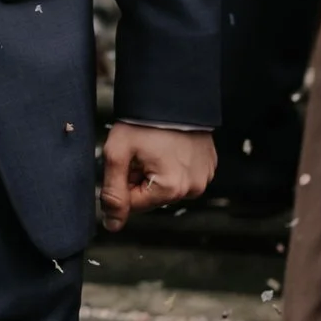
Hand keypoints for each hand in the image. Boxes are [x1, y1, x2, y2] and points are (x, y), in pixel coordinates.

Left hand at [99, 124, 215, 230]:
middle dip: (140, 178)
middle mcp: (193, 188)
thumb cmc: (143, 122)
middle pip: (151, 198)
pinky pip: (182, 176)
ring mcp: (203, 177)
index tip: (128, 161)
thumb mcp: (118, 154)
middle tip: (141, 152)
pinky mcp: (208, 166)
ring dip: (155, 173)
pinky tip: (168, 147)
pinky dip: (171, 165)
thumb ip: (112, 192)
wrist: (172, 94)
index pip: (133, 204)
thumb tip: (112, 225)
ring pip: (166, 188)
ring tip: (156, 148)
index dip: (123, 182)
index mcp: (171, 189)